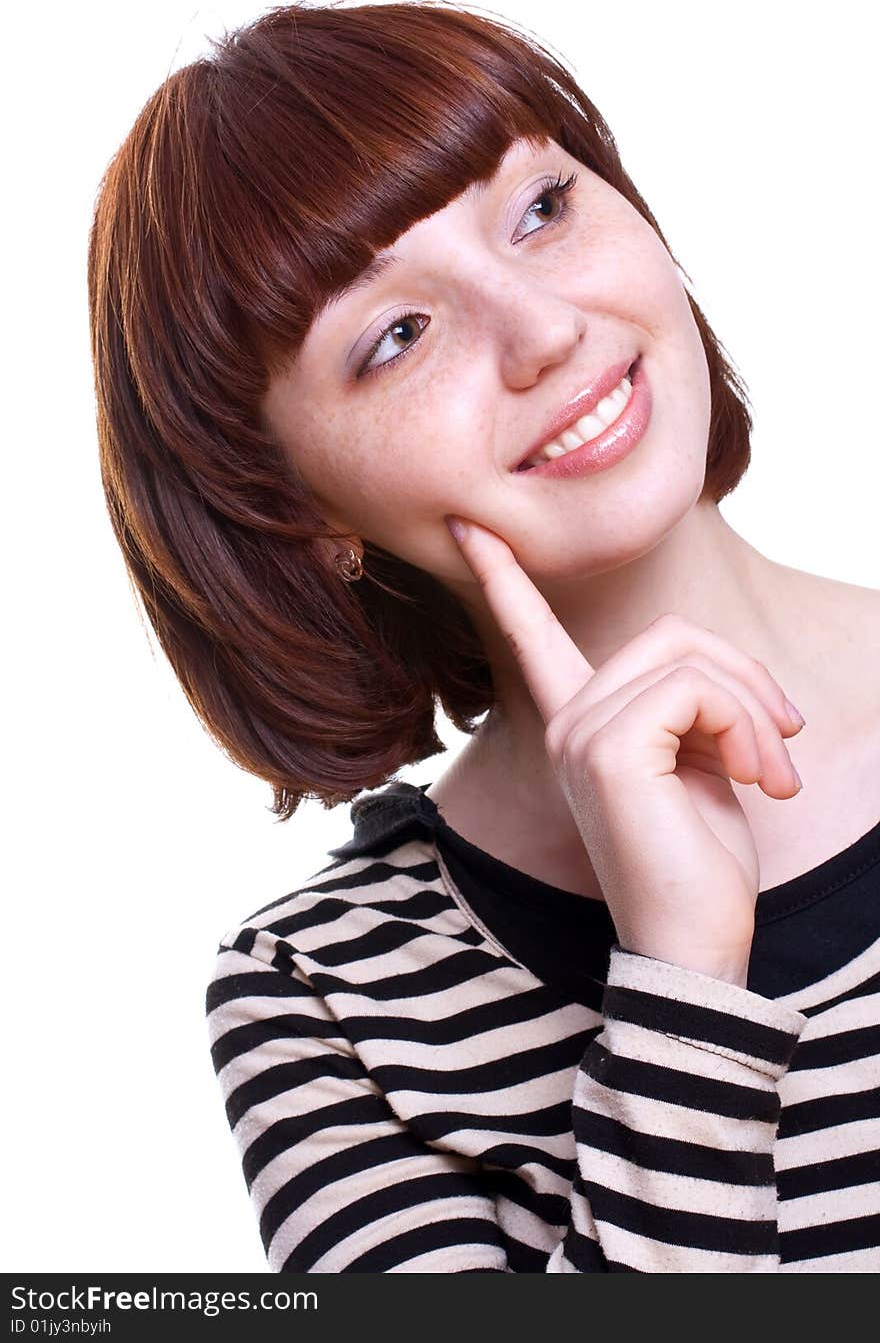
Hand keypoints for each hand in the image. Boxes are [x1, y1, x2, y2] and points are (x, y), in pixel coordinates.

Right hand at [445, 517, 804, 986]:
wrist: (694, 946)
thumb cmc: (701, 865)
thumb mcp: (704, 764)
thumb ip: (694, 705)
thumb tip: (726, 675)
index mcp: (581, 723)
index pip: (533, 635)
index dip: (504, 578)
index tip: (469, 526)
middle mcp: (568, 722)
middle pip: (671, 635)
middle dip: (746, 682)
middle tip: (785, 748)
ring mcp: (580, 732)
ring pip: (690, 658)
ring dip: (755, 712)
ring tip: (775, 775)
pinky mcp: (608, 747)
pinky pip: (698, 689)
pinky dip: (747, 726)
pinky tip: (759, 781)